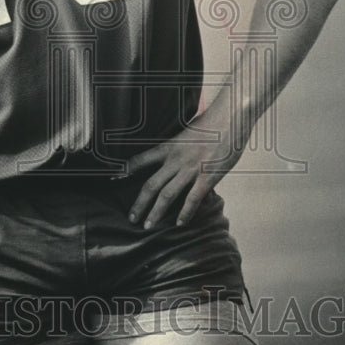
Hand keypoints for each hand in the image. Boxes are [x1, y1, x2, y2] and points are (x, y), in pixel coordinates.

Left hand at [127, 101, 247, 229]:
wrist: (229, 118)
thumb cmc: (211, 122)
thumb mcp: (187, 133)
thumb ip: (179, 147)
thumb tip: (176, 155)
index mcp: (168, 147)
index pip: (140, 159)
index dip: (126, 170)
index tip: (114, 179)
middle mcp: (175, 160)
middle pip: (150, 185)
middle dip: (139, 204)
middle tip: (132, 218)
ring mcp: (190, 169)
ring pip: (167, 195)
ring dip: (156, 212)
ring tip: (148, 226)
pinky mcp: (207, 177)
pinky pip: (192, 199)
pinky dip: (185, 213)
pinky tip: (179, 223)